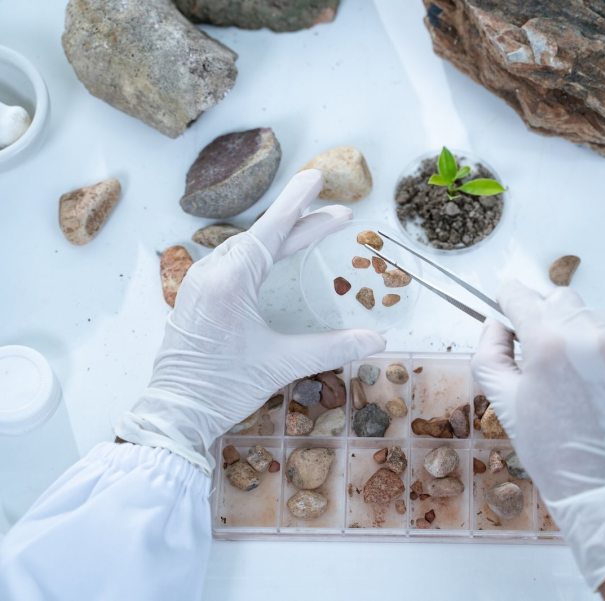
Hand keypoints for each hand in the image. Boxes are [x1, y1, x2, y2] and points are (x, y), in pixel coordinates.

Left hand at [115, 171, 385, 472]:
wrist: (173, 415)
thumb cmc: (221, 387)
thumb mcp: (280, 364)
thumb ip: (332, 347)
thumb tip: (378, 341)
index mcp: (229, 281)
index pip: (271, 230)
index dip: (298, 203)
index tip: (316, 177)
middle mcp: (211, 274)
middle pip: (263, 237)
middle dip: (302, 223)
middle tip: (339, 214)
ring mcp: (199, 284)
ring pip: (246, 248)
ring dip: (280, 237)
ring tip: (312, 230)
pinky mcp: (197, 298)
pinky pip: (232, 262)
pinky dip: (260, 252)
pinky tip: (273, 257)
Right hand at [472, 281, 604, 589]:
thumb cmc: (550, 448)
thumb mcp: (502, 401)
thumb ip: (489, 351)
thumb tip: (496, 320)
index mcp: (547, 343)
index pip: (521, 295)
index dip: (511, 301)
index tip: (511, 307)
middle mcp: (591, 335)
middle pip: (561, 300)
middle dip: (549, 320)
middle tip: (551, 356)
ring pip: (597, 315)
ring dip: (587, 334)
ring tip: (586, 375)